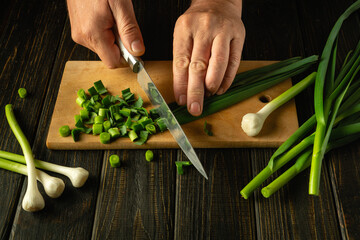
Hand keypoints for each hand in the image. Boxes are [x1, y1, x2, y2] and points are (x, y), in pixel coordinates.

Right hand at [66, 0, 144, 67]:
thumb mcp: (121, 6)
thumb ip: (129, 30)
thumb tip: (138, 51)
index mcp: (93, 34)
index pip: (113, 62)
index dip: (126, 56)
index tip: (133, 44)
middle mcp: (83, 37)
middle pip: (109, 55)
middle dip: (119, 43)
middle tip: (120, 22)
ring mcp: (79, 34)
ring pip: (103, 47)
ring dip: (112, 37)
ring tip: (111, 16)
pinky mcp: (78, 29)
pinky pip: (96, 39)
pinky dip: (104, 32)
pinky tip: (104, 16)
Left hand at [173, 0, 244, 115]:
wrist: (218, 2)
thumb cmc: (197, 24)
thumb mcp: (183, 35)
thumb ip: (183, 60)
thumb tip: (183, 91)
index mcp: (185, 29)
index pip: (181, 62)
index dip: (181, 84)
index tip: (181, 101)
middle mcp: (204, 28)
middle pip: (198, 65)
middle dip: (196, 91)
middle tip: (194, 108)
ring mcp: (223, 31)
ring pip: (218, 63)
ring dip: (213, 84)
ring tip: (209, 96)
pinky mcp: (239, 35)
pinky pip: (234, 61)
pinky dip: (227, 78)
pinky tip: (221, 88)